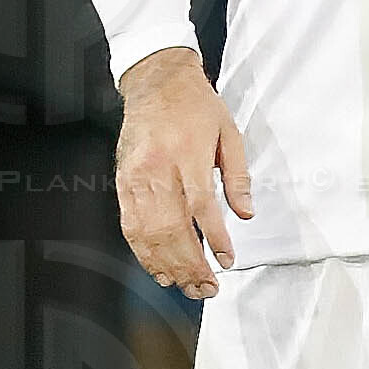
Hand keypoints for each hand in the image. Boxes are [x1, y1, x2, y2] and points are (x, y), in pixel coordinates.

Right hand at [113, 47, 251, 299]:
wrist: (156, 81)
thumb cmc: (194, 105)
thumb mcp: (229, 133)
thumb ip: (238, 176)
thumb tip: (245, 213)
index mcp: (187, 155)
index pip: (200, 207)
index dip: (213, 240)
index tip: (226, 261)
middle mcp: (158, 169)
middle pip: (171, 229)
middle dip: (191, 265)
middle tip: (207, 287)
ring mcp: (135, 178)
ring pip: (148, 233)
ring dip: (168, 265)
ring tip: (186, 285)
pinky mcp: (122, 183)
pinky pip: (130, 226)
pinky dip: (143, 253)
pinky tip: (158, 268)